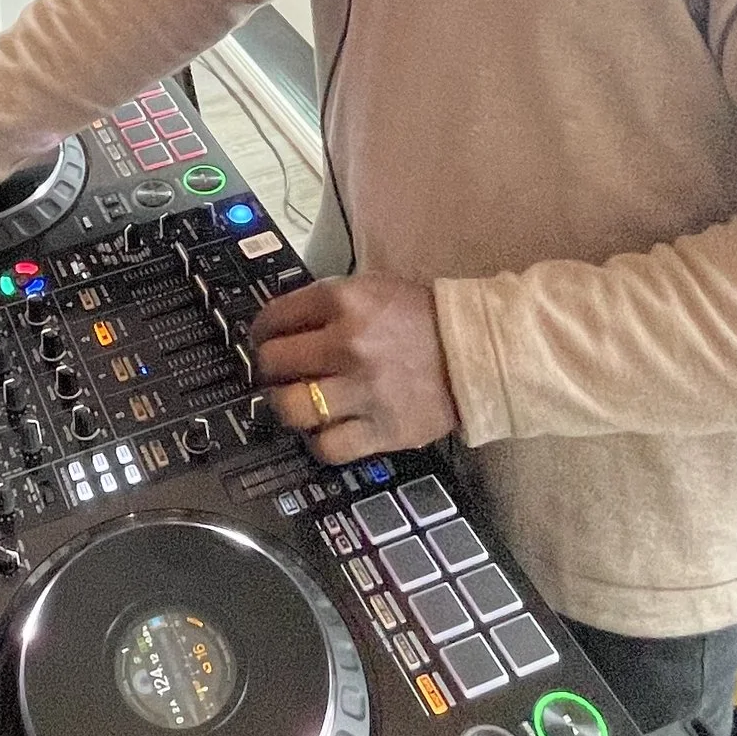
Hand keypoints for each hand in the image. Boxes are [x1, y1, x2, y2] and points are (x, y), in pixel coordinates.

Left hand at [249, 276, 458, 466]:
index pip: (274, 317)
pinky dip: (318, 441)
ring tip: (294, 402)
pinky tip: (324, 429)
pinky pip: (327, 446)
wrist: (475, 351)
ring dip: (285, 406)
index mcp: (344, 301)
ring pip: (291, 407)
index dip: (261, 331)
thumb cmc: (421, 317)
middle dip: (267, 369)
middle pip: (274, 363)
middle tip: (276, 373)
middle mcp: (347, 344)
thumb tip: (280, 322)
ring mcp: (363, 390)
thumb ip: (326, 303)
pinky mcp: (381, 429)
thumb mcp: (371, 289)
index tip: (263, 340)